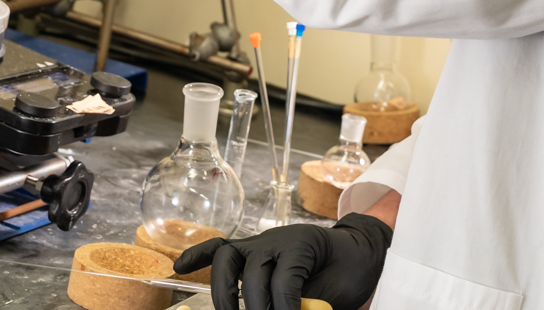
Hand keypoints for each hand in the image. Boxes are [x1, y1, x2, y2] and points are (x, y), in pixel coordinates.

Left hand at [172, 213, 392, 309]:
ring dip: (258, 303)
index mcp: (258, 254)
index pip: (221, 248)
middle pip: (228, 260)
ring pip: (254, 271)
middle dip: (225, 297)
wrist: (367, 262)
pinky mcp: (304, 243)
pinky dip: (284, 301)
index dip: (197, 255)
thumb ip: (278, 305)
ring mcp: (284, 240)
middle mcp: (265, 243)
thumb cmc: (330, 283)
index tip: (177, 269)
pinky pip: (284, 277)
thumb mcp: (297, 299)